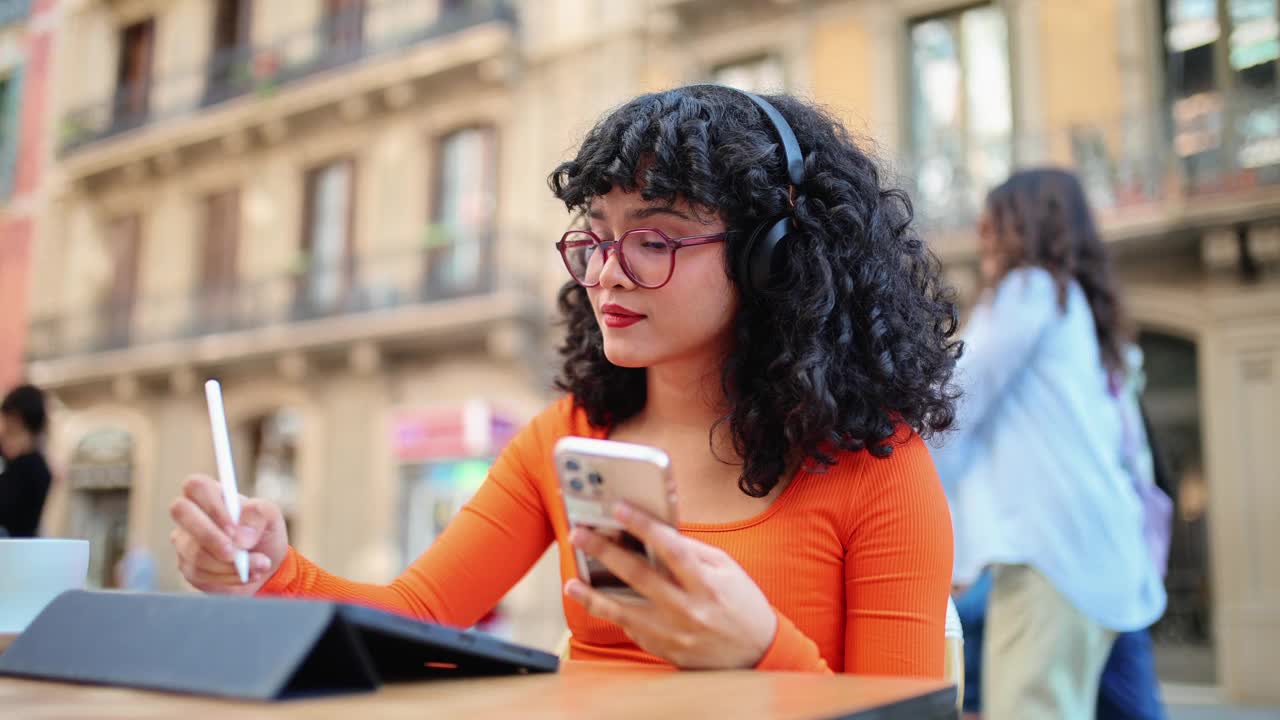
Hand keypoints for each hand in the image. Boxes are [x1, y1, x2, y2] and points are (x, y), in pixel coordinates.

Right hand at [168, 474, 288, 594]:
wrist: (264, 566)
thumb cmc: (263, 532)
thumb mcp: (271, 517)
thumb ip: (258, 514)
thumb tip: (240, 536)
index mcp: (211, 493)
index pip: (196, 485)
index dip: (211, 505)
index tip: (233, 527)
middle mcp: (191, 514)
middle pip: (181, 512)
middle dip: (210, 536)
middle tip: (236, 553)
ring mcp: (185, 540)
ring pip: (194, 551)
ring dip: (229, 564)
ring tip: (257, 565)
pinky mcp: (187, 566)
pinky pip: (199, 573)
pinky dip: (227, 577)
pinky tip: (244, 575)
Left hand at [564, 503, 777, 668]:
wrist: (756, 653)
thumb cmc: (740, 603)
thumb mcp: (726, 569)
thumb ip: (691, 551)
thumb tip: (656, 533)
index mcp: (707, 583)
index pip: (670, 548)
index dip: (642, 525)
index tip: (617, 508)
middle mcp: (688, 609)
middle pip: (639, 576)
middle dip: (605, 552)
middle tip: (580, 535)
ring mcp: (674, 634)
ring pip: (624, 612)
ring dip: (593, 596)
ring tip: (572, 581)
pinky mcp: (664, 651)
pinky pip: (632, 630)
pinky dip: (614, 615)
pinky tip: (598, 602)